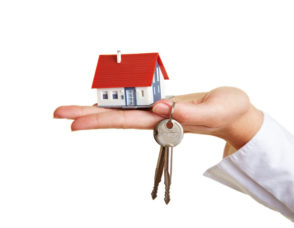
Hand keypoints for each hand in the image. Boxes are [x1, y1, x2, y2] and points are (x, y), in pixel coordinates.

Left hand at [54, 87, 262, 154]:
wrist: (232, 114)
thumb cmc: (228, 112)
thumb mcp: (215, 110)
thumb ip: (190, 112)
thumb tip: (161, 107)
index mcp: (166, 120)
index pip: (126, 121)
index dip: (99, 120)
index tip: (74, 123)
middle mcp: (157, 117)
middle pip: (117, 116)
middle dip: (87, 115)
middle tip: (58, 113)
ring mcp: (159, 110)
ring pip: (124, 109)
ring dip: (98, 107)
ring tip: (72, 109)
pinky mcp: (164, 103)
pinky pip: (136, 101)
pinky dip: (117, 99)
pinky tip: (105, 101)